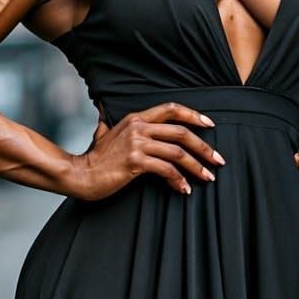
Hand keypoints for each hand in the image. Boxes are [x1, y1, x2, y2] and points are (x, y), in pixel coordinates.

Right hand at [67, 101, 224, 200]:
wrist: (80, 174)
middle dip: (204, 147)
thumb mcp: (103, 133)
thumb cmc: (94, 158)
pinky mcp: (135, 161)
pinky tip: (184, 189)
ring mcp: (137, 144)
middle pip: (181, 133)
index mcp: (136, 118)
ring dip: (197, 167)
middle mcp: (138, 127)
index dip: (194, 115)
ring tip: (208, 178)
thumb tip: (103, 111)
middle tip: (218, 160)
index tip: (210, 125)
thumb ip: (109, 123)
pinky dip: (179, 180)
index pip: (171, 109)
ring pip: (178, 153)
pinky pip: (166, 170)